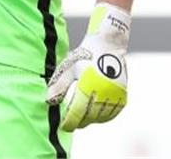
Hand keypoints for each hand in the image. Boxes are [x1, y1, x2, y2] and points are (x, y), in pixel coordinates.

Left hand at [46, 3, 129, 130]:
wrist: (109, 42)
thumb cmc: (85, 53)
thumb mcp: (69, 66)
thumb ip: (59, 85)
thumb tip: (47, 100)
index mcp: (88, 84)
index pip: (77, 112)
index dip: (69, 122)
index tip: (63, 126)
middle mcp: (103, 91)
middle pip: (89, 117)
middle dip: (79, 122)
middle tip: (70, 123)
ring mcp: (115, 94)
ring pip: (101, 117)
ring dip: (91, 120)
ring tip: (82, 120)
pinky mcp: (123, 94)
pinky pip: (113, 113)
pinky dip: (104, 117)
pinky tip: (96, 116)